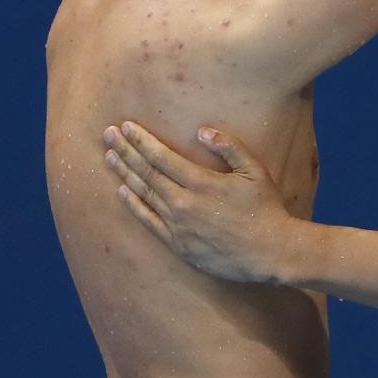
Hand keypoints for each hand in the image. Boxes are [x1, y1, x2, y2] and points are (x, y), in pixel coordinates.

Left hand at [102, 121, 290, 283]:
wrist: (270, 252)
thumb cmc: (265, 208)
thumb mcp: (255, 170)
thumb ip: (229, 146)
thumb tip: (202, 131)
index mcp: (201, 182)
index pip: (161, 156)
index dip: (141, 140)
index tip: (126, 126)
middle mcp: (183, 203)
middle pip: (146, 172)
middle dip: (125, 151)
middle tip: (108, 134)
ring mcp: (178, 226)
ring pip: (143, 195)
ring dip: (124, 174)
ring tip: (109, 157)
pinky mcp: (178, 245)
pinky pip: (148, 222)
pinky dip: (133, 206)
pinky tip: (122, 192)